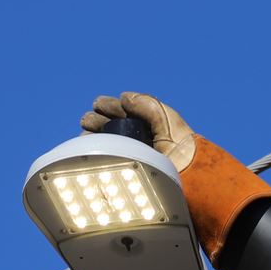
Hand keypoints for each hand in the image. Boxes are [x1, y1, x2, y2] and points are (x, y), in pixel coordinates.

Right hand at [81, 91, 197, 170]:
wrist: (185, 172)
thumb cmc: (179, 145)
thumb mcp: (164, 117)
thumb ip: (146, 104)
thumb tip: (124, 97)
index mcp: (143, 123)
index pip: (120, 112)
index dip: (107, 106)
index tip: (98, 105)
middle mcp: (134, 138)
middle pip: (107, 126)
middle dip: (95, 120)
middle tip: (89, 120)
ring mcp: (128, 154)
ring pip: (103, 142)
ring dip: (91, 137)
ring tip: (85, 134)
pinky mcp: (125, 168)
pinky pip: (105, 158)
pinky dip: (94, 153)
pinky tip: (87, 149)